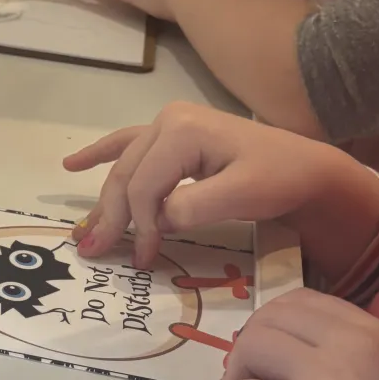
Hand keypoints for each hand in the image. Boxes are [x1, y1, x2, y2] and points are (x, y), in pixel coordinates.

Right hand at [64, 102, 360, 270]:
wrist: (307, 168)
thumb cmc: (279, 178)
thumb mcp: (241, 195)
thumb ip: (194, 207)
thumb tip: (158, 221)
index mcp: (182, 130)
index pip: (144, 185)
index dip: (140, 225)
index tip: (146, 259)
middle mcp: (168, 121)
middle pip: (128, 176)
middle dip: (110, 217)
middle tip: (96, 254)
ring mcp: (169, 125)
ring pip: (124, 167)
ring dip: (103, 199)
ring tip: (84, 232)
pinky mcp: (174, 136)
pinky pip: (128, 145)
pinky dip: (101, 155)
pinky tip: (72, 164)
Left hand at [210, 291, 378, 379]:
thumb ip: (348, 373)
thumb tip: (285, 373)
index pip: (307, 302)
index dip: (273, 325)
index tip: (264, 356)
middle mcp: (358, 342)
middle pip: (273, 317)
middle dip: (249, 346)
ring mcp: (332, 372)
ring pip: (254, 347)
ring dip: (235, 375)